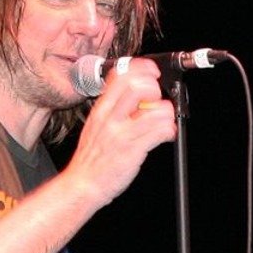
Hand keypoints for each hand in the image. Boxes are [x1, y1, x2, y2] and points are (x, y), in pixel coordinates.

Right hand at [63, 57, 176, 205]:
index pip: (120, 75)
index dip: (141, 68)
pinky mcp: (134, 150)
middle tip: (156, 100)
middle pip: (138, 87)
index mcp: (101, 109)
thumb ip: (112, 107)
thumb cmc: (91, 157)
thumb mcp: (95, 125)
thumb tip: (134, 92)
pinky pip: (161, 131)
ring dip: (166, 114)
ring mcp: (122, 134)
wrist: (83, 183)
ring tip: (163, 122)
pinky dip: (169, 131)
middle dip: (154, 89)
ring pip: (156, 110)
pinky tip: (165, 135)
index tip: (151, 71)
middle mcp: (111, 118)